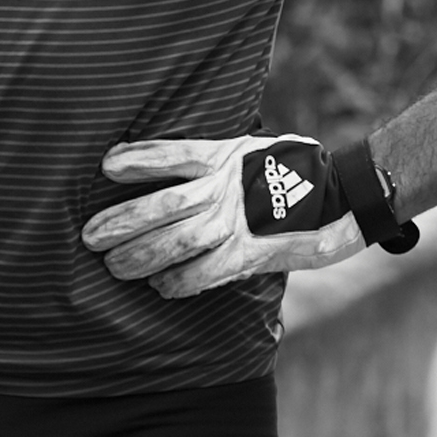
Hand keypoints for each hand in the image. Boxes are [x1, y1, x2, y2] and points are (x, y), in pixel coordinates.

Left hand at [80, 133, 364, 297]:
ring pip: (179, 241)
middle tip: (89, 236)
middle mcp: (226, 186)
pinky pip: (209, 272)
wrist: (347, 197)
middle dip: (123, 220)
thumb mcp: (253, 149)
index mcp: (224, 155)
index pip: (172, 154)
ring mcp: (239, 221)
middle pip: (164, 204)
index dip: (138, 159)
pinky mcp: (254, 254)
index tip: (105, 165)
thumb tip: (180, 159)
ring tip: (113, 266)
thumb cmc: (295, 171)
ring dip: (142, 255)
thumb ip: (218, 157)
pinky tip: (161, 288)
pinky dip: (182, 282)